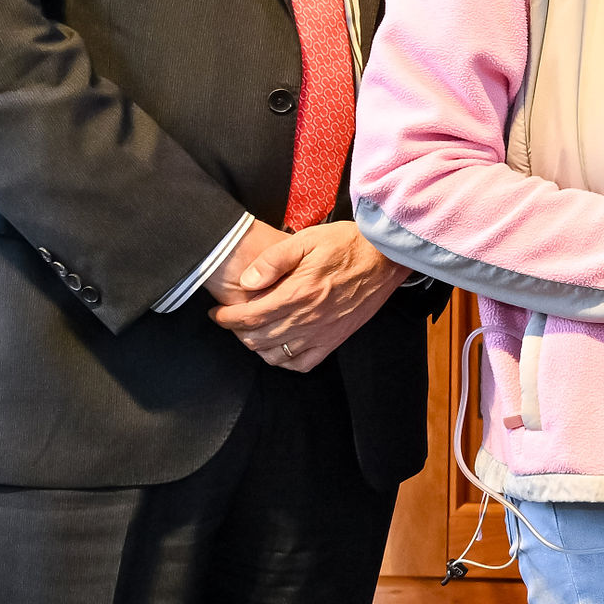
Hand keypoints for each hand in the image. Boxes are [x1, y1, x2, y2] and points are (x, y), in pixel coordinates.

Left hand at [209, 220, 407, 369]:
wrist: (386, 256)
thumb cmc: (346, 243)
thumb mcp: (306, 239)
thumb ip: (273, 260)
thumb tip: (246, 281)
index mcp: (297, 293)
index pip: (248, 317)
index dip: (226, 318)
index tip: (217, 313)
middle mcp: (307, 319)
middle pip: (257, 339)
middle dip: (237, 331)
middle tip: (232, 319)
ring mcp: (322, 333)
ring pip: (275, 354)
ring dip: (257, 346)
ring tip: (252, 332)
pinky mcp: (335, 339)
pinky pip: (303, 364)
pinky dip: (285, 361)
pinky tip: (280, 348)